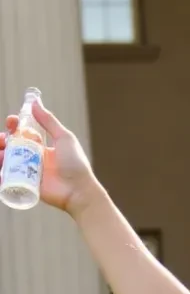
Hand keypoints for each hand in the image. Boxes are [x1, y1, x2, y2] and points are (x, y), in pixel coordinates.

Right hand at [0, 98, 97, 214]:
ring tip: (1, 155)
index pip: (23, 133)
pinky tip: (0, 170)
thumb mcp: (63, 137)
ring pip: (9, 162)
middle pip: (12, 146)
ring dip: (1, 155)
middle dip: (3, 140)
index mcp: (42, 146)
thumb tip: (35, 102)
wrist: (78, 191)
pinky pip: (10, 180)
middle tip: (2, 139)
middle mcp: (34, 158)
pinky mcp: (27, 186)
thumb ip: (49, 121)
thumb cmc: (75, 164)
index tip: (11, 121)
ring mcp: (30, 173)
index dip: (15, 126)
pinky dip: (1, 175)